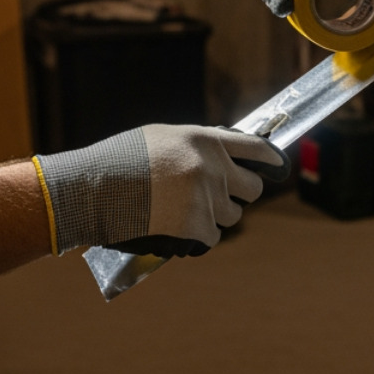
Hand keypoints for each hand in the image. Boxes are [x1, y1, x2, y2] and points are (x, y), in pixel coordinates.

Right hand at [35, 125, 286, 257]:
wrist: (95, 188)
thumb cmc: (122, 160)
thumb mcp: (163, 137)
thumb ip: (196, 145)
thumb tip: (220, 155)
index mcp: (206, 141)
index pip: (255, 147)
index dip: (270, 158)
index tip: (278, 166)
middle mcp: (213, 167)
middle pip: (252, 188)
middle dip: (239, 194)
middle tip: (218, 197)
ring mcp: (206, 197)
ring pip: (233, 215)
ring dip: (215, 216)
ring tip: (185, 210)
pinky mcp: (196, 225)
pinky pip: (212, 236)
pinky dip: (199, 236)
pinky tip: (178, 227)